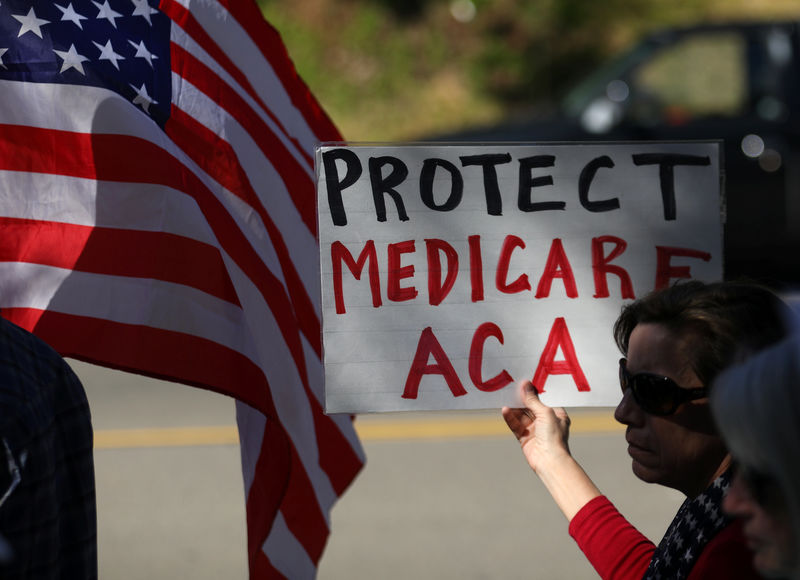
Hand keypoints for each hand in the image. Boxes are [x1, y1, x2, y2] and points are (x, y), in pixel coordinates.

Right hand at [502, 380, 601, 520]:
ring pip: (521, 415)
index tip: (525, 381)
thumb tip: (525, 385)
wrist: (549, 461)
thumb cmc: (554, 436)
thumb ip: (533, 399)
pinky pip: (516, 425)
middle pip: (531, 406)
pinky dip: (510, 418)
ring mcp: (535, 430)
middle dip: (522, 398)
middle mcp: (546, 422)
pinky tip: (505, 410)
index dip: (535, 391)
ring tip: (505, 396)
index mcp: (556, 415)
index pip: (544, 399)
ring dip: (514, 407)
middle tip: (511, 386)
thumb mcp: (545, 412)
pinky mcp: (525, 438)